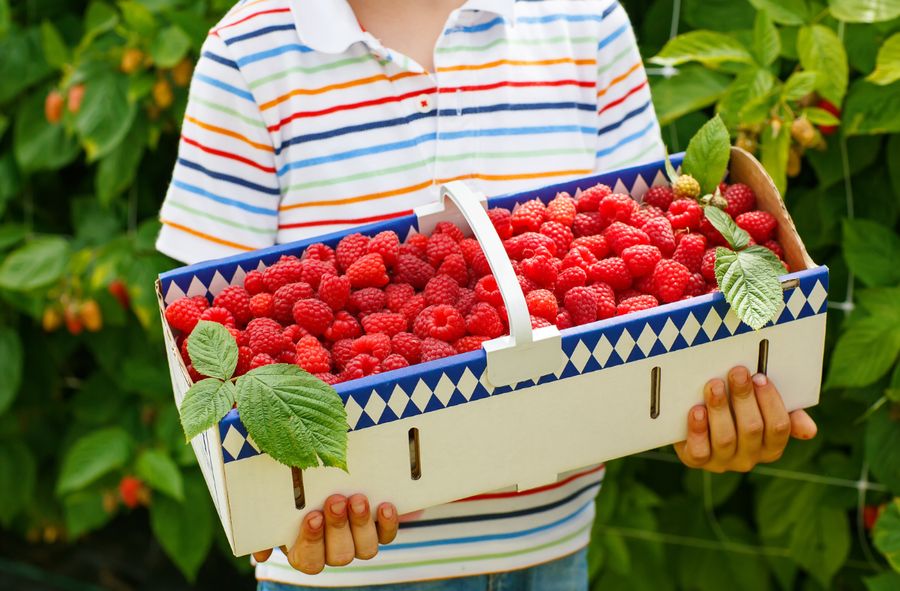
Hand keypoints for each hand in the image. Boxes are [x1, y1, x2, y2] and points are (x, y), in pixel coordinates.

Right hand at [253, 494, 398, 574]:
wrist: (326, 480)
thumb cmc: (294, 495)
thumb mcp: (274, 509)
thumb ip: (265, 528)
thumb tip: (261, 555)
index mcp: (303, 552)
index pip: (308, 559)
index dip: (311, 540)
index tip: (312, 516)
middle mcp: (331, 552)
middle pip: (339, 555)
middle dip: (338, 527)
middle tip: (336, 500)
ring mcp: (356, 543)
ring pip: (364, 549)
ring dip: (361, 524)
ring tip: (357, 499)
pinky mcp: (378, 530)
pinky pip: (386, 536)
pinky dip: (388, 523)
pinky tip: (385, 505)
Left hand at [675, 366, 816, 472]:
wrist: (693, 417)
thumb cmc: (734, 407)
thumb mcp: (760, 406)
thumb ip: (786, 412)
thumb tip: (810, 430)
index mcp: (771, 445)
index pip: (779, 427)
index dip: (770, 401)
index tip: (760, 376)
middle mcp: (749, 458)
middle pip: (752, 429)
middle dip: (744, 397)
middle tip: (737, 372)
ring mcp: (723, 461)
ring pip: (726, 438)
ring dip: (720, 408)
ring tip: (714, 385)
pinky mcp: (697, 461)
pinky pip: (699, 451)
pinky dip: (698, 430)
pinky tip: (696, 410)